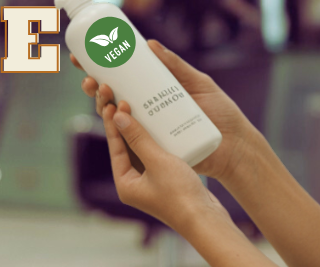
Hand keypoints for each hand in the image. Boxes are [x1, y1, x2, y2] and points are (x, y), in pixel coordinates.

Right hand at [71, 39, 258, 182]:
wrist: (236, 147)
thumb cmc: (221, 114)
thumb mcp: (199, 83)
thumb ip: (177, 66)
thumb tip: (151, 44)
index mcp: (155, 93)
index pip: (123, 79)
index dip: (100, 69)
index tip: (82, 57)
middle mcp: (148, 111)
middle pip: (113, 98)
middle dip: (94, 87)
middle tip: (89, 78)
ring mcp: (149, 131)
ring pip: (116, 118)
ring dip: (101, 104)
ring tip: (102, 91)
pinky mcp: (154, 149)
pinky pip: (130, 140)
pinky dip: (117, 127)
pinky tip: (111, 114)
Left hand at [102, 102, 232, 231]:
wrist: (206, 219)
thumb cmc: (180, 195)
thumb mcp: (157, 161)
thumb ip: (138, 138)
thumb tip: (117, 117)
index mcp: (125, 183)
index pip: (115, 146)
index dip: (113, 123)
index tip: (113, 103)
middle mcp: (134, 183)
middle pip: (125, 146)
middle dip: (125, 123)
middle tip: (123, 99)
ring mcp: (149, 182)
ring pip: (140, 148)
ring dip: (140, 128)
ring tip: (139, 105)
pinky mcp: (165, 179)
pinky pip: (155, 153)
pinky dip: (155, 138)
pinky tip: (159, 122)